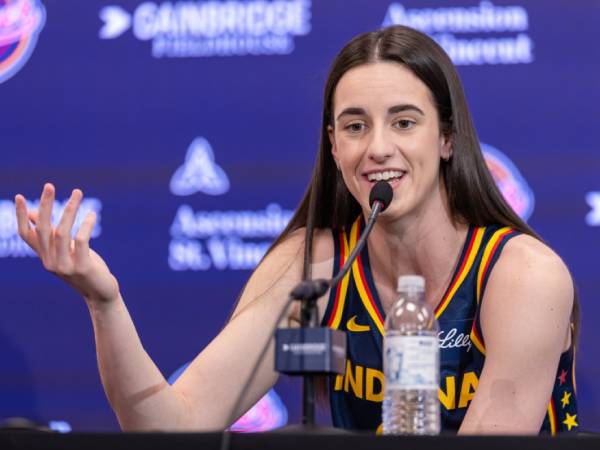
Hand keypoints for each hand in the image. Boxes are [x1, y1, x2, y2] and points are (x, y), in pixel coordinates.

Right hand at [15, 183, 119, 304]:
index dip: (21, 217)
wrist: (101, 294)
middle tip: (49, 185)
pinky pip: (81, 241)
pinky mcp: (82, 268)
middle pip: (43, 229)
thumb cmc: (85, 267)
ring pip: (62, 233)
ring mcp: (65, 266)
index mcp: (45, 256)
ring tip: (77, 193)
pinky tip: (91, 214)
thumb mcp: (67, 249)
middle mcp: (50, 262)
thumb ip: (51, 234)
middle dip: (45, 205)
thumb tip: (33, 212)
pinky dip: (86, 225)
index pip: (26, 235)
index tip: (19, 196)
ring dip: (69, 210)